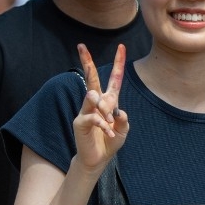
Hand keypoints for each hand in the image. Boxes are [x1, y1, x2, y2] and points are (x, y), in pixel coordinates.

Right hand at [72, 42, 127, 171]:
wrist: (98, 158)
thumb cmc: (110, 142)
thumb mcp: (123, 131)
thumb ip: (123, 121)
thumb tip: (117, 111)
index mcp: (109, 101)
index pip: (114, 78)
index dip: (118, 63)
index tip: (121, 46)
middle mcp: (95, 102)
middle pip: (92, 78)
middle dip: (87, 62)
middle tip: (81, 45)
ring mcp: (86, 111)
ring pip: (92, 97)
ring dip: (102, 107)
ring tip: (108, 121)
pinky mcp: (80, 122)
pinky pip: (92, 118)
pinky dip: (103, 125)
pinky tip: (108, 134)